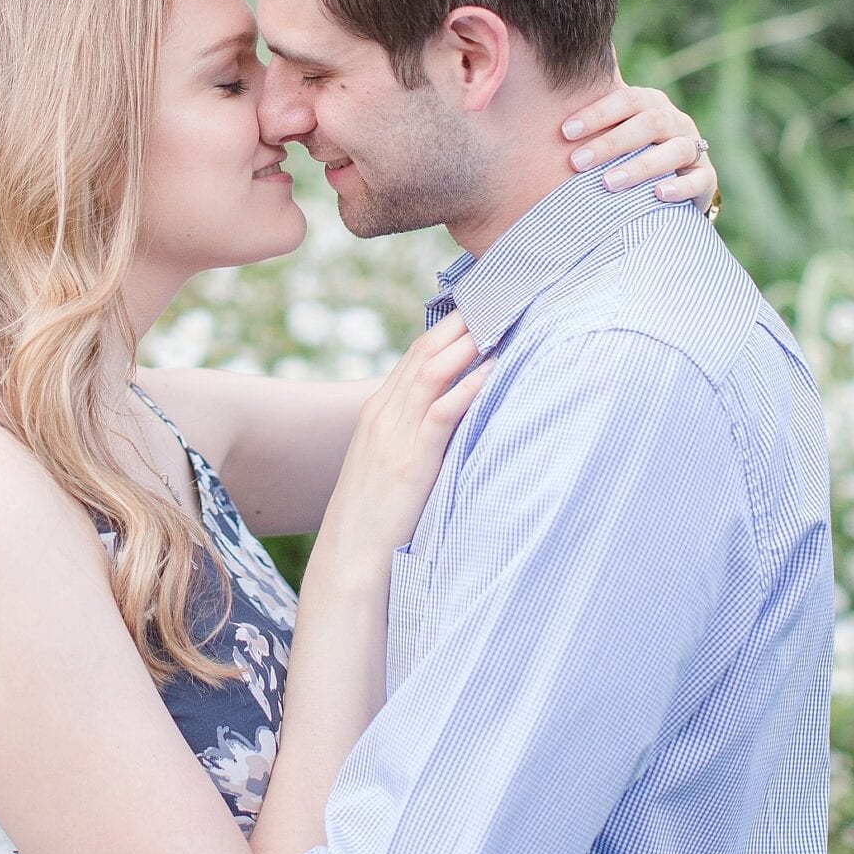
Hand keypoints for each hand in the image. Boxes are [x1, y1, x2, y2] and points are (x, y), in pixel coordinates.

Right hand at [320, 317, 487, 570]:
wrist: (350, 559)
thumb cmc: (374, 519)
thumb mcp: (389, 467)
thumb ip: (413, 437)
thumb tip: (449, 421)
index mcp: (378, 413)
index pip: (416, 355)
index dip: (448, 327)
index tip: (481, 306)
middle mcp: (383, 414)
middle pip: (426, 352)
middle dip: (462, 322)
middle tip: (501, 295)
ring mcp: (394, 434)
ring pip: (434, 372)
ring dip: (470, 342)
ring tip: (503, 318)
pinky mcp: (411, 460)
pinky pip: (443, 412)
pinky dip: (469, 386)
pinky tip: (494, 369)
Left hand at [562, 79, 716, 210]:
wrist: (673, 181)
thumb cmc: (628, 152)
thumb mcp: (610, 131)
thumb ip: (585, 115)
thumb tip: (535, 84)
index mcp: (650, 104)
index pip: (626, 99)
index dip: (597, 113)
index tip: (565, 131)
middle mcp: (675, 121)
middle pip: (648, 123)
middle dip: (611, 143)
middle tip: (577, 163)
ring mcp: (693, 148)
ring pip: (674, 150)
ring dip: (640, 166)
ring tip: (609, 183)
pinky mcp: (706, 178)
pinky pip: (698, 179)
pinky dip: (679, 186)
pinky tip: (657, 195)